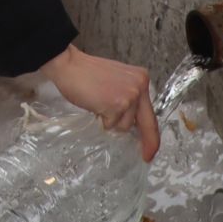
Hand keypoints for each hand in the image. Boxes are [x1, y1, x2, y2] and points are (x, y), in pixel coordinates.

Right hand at [37, 45, 160, 160]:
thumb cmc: (87, 74)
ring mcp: (129, 96)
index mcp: (141, 78)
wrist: (69, 65)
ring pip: (125, 125)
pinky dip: (101, 119)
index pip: (151, 112)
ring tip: (99, 104)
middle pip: (147, 123)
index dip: (153, 134)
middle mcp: (139, 86)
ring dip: (111, 121)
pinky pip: (111, 124)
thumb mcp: (117, 82)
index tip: (152, 149)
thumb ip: (128, 98)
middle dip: (146, 142)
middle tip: (146, 155)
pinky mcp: (116, 104)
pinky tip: (95, 104)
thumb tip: (134, 123)